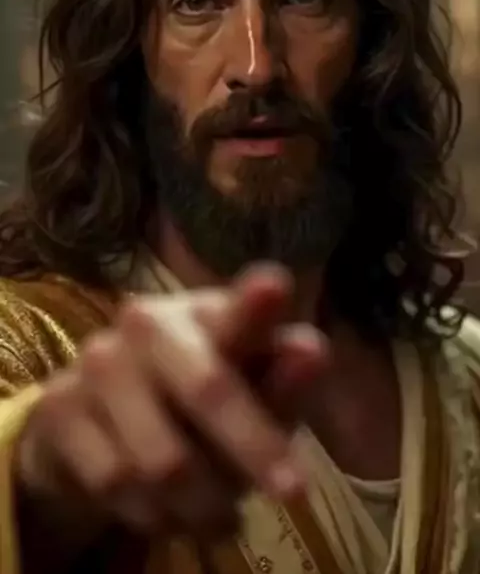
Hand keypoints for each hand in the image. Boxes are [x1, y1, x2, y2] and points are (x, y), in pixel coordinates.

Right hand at [16, 264, 327, 541]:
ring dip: (202, 504)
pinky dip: (153, 515)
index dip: (256, 304)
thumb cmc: (199, 402)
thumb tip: (312, 351)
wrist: (100, 426)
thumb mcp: (252, 397)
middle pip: (208, 388)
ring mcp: (99, 360)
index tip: (274, 289)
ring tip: (218, 514)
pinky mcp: (58, 405)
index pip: (237, 309)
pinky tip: (168, 514)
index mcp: (208, 312)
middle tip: (295, 492)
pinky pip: (115, 483)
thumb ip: (283, 380)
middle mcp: (148, 321)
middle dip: (254, 446)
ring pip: (164, 459)